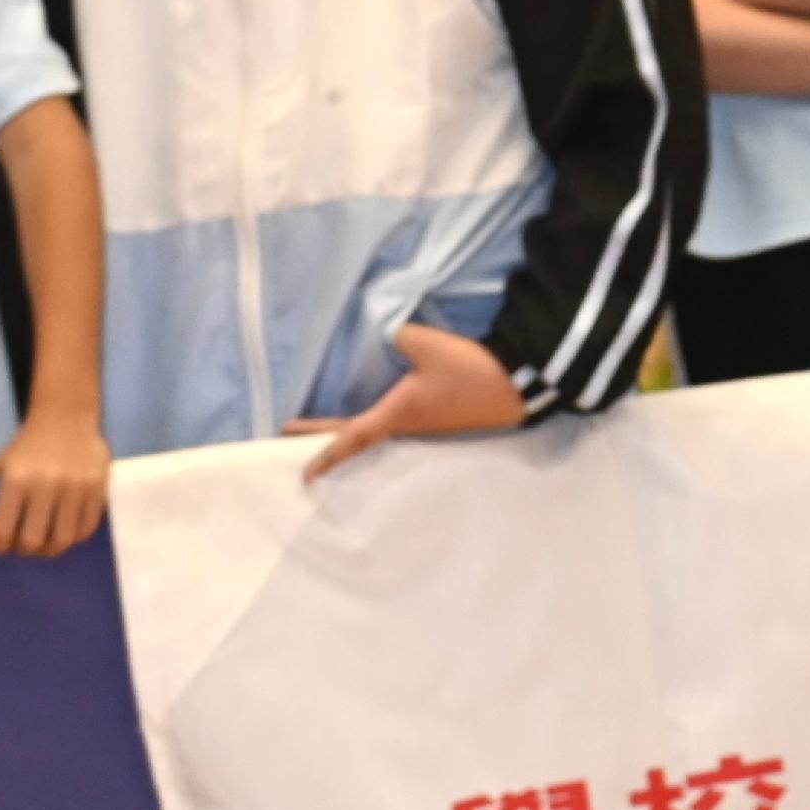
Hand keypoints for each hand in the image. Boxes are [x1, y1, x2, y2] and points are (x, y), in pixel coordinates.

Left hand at [0, 411, 110, 557]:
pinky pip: (86, 528)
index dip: (0, 545)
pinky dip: (75, 537)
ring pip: (63, 538)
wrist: (67, 419)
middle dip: (26, 551)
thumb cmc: (29, 445)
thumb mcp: (3, 464)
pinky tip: (66, 532)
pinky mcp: (98, 490)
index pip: (3, 527)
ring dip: (52, 549)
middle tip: (24, 548)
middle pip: (33, 540)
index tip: (0, 548)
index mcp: (17, 479)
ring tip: (47, 545)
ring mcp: (75, 488)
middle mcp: (46, 485)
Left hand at [286, 323, 530, 479]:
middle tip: (292, 434)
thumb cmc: (469, 371)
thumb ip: (398, 335)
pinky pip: (395, 427)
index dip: (325, 454)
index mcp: (398, 413)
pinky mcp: (439, 419)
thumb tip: (386, 334)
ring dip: (347, 432)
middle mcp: (407, 425)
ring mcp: (425, 426)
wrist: (517, 385)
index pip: (352, 437)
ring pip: (376, 433)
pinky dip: (371, 427)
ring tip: (325, 428)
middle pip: (357, 436)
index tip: (304, 475)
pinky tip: (373, 418)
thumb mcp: (429, 345)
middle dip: (324, 436)